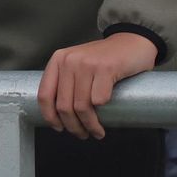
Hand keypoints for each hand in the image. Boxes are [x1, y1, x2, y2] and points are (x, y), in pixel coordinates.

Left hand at [37, 32, 157, 139]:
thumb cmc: (105, 59)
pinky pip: (99, 100)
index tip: (59, 128)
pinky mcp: (106, 68)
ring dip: (90, 125)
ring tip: (97, 132)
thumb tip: (58, 115)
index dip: (49, 116)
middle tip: (83, 134)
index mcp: (58, 60)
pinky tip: (107, 120)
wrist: (132, 42)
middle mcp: (69, 61)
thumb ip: (66, 82)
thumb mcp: (77, 65)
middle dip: (73, 126)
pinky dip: (103, 114)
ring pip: (81, 107)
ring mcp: (87, 63)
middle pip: (64, 105)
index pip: (44, 94)